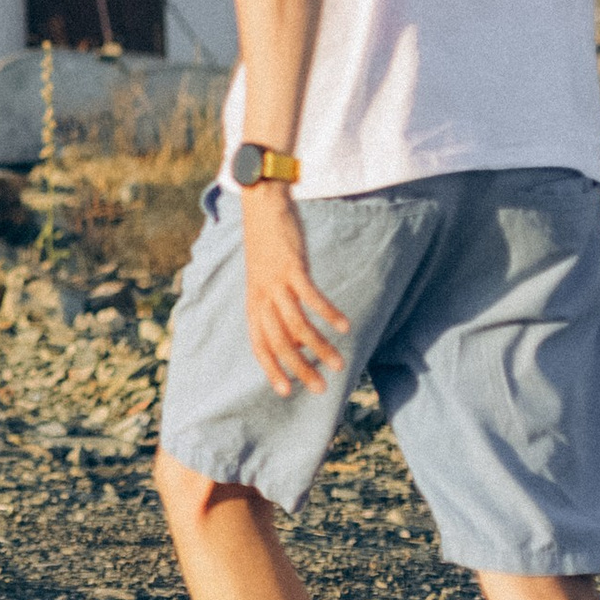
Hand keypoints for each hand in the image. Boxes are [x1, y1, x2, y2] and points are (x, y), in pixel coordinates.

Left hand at [240, 188, 347, 398]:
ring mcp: (276, 282)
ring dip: (319, 347)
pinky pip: (311, 297)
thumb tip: (295, 344)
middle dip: (300, 369)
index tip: (287, 392)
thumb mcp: (267, 283)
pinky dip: (328, 314)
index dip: (272, 369)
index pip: (260, 345)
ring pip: (296, 324)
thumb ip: (278, 311)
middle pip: (279, 342)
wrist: (261, 207)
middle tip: (321, 389)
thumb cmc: (268, 249)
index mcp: (254, 303)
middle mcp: (262, 297)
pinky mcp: (292, 267)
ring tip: (339, 364)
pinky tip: (345, 327)